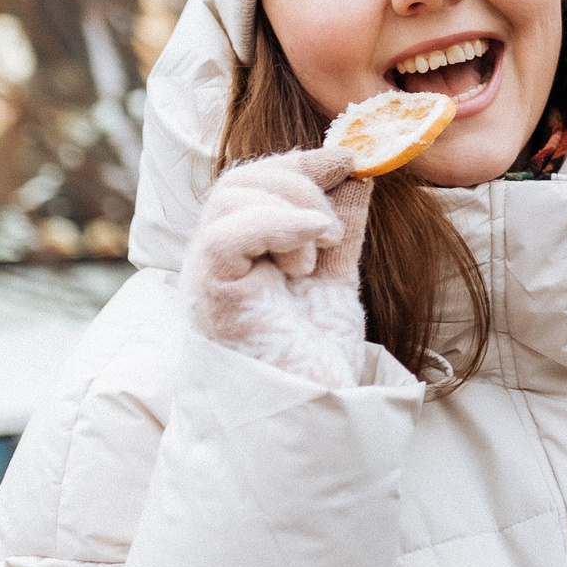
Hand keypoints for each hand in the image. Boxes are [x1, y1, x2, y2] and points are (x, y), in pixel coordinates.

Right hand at [184, 149, 372, 385]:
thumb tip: (357, 176)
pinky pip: (228, 234)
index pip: (257, 181)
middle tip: (333, 227)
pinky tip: (314, 239)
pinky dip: (277, 223)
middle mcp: (220, 257)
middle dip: (299, 182)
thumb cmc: (313, 355)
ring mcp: (210, 274)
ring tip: (318, 252)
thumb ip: (341, 230)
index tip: (349, 157)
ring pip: (233, 198)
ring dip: (292, 209)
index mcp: (245, 250)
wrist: (311, 408)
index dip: (301, 161)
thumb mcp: (336, 278)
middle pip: (243, 181)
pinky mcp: (211, 293)